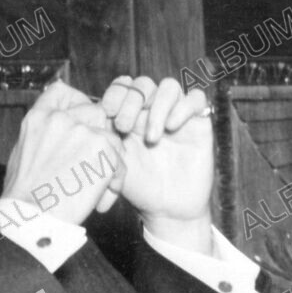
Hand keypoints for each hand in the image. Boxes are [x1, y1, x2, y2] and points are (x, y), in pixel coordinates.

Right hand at [1, 81, 126, 226]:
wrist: (32, 217)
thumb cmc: (24, 196)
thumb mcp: (22, 155)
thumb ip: (42, 137)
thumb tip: (52, 134)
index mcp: (37, 119)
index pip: (60, 92)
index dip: (75, 102)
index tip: (79, 121)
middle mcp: (60, 119)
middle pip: (94, 112)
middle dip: (100, 137)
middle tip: (94, 165)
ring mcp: (82, 131)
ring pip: (111, 137)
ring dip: (109, 163)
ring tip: (96, 189)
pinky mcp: (102, 148)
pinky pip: (120, 159)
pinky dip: (114, 180)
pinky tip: (101, 197)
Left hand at [98, 76, 214, 251]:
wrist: (166, 208)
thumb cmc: (136, 185)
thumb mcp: (113, 159)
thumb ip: (104, 135)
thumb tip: (92, 113)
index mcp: (129, 114)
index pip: (123, 85)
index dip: (115, 93)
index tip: (107, 113)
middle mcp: (152, 111)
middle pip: (143, 83)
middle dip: (131, 101)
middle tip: (123, 127)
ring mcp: (176, 115)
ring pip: (169, 86)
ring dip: (157, 107)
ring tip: (151, 137)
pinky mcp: (199, 123)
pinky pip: (196, 98)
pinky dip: (183, 107)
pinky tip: (173, 128)